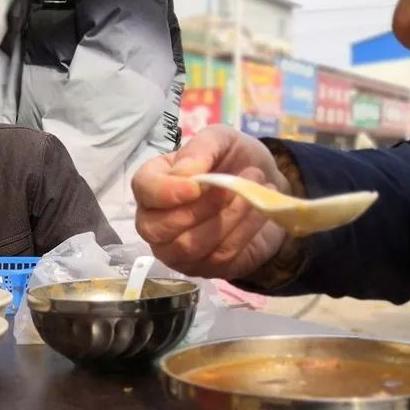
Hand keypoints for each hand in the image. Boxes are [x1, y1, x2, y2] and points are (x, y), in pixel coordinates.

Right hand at [132, 125, 290, 280]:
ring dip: (226, 219)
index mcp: (153, 184)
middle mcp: (155, 221)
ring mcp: (176, 250)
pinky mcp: (203, 269)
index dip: (165, 192)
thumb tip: (185, 173)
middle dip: (199, 209)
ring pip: (189, 246)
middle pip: (157, 229)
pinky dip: (243, 233)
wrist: (267, 188)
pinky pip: (218, 258)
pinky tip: (258, 212)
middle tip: (233, 187)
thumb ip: (201, 148)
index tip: (197, 186)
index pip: (143, 190)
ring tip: (252, 194)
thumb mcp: (222, 140)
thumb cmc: (234, 161)